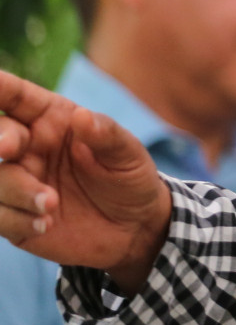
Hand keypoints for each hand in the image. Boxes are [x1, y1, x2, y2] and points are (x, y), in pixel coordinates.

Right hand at [0, 69, 171, 291]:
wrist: (134, 227)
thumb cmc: (129, 178)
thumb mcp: (129, 155)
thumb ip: (107, 135)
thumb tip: (81, 116)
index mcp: (51, 120)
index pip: (16, 97)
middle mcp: (28, 147)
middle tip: (9, 147)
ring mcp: (18, 181)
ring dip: (17, 190)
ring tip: (51, 203)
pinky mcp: (13, 217)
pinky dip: (16, 220)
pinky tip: (47, 224)